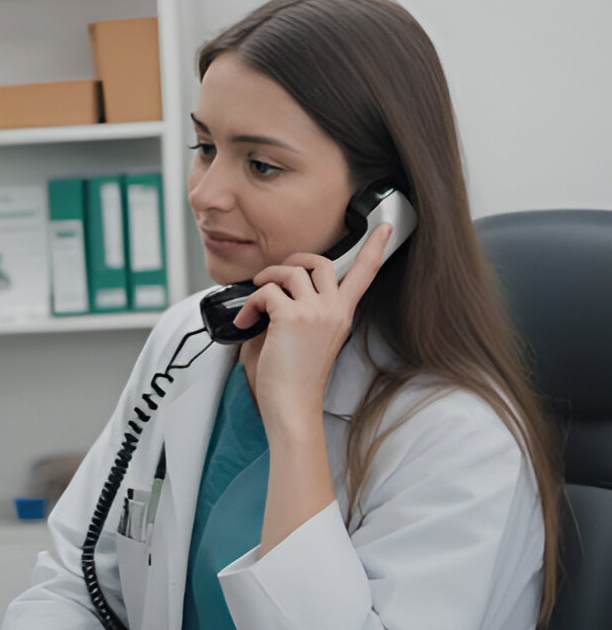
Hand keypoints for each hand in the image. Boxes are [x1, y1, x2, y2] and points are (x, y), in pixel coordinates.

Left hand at [235, 223, 392, 424]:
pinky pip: (266, 291)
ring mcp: (316, 312)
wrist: (292, 403)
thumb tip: (277, 291)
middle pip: (321, 262)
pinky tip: (245, 322)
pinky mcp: (292, 317)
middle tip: (273, 277)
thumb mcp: (309, 337)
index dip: (376, 247)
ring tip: (255, 301)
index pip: (365, 274)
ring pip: (290, 271)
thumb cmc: (295, 376)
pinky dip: (250, 303)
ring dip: (265, 280)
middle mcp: (334, 310)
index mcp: (342, 315)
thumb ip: (304, 310)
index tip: (384, 227)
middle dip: (293, 261)